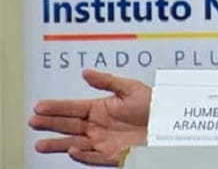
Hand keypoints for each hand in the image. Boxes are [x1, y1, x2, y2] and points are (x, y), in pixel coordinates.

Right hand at [29, 69, 151, 165]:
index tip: (40, 106)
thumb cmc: (155, 106)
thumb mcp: (132, 88)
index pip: (74, 107)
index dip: (57, 107)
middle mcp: (99, 125)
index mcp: (102, 108)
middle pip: (69, 125)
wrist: (169, 125)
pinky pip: (93, 157)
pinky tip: (72, 150)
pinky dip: (82, 155)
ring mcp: (104, 140)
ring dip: (58, 143)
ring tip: (40, 143)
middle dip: (51, 123)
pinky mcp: (112, 154)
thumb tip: (87, 73)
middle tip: (34, 121)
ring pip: (75, 143)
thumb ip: (108, 81)